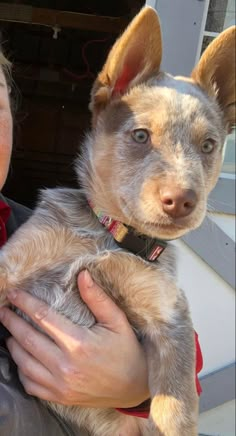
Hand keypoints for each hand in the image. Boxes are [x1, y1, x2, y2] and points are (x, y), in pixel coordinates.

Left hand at [0, 271, 148, 407]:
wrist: (134, 387)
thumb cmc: (126, 351)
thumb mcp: (117, 321)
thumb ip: (97, 298)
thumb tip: (82, 274)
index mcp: (79, 343)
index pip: (43, 317)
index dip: (25, 303)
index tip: (14, 293)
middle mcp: (65, 366)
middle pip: (27, 339)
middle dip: (11, 322)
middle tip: (3, 310)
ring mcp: (60, 384)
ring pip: (24, 362)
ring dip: (13, 344)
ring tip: (10, 331)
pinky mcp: (59, 397)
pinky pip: (30, 384)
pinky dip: (21, 369)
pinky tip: (22, 358)